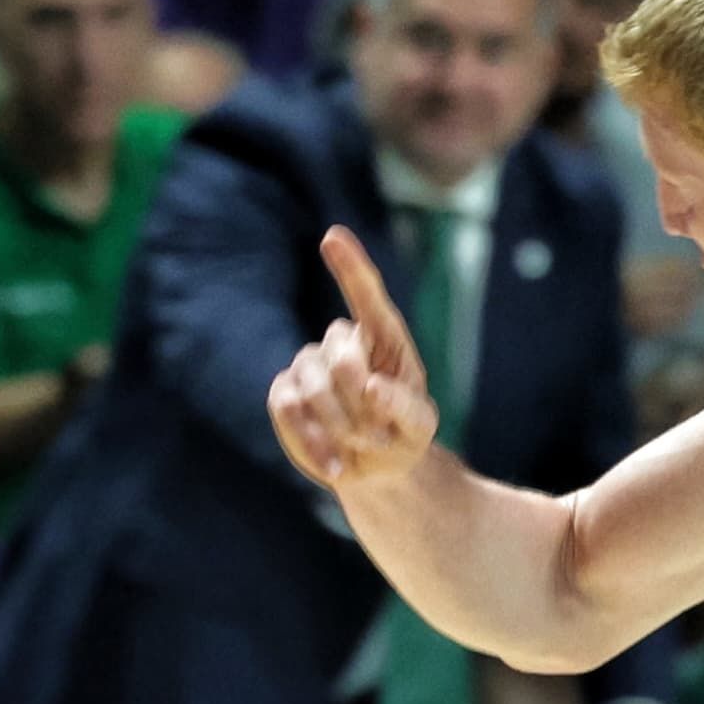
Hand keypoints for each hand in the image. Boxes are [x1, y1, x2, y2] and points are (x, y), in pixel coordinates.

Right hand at [274, 227, 440, 492]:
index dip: (350, 266)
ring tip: (362, 448)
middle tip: (380, 436)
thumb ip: (406, 407)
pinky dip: (311, 440)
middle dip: (360, 401)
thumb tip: (372, 386)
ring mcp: (308, 365)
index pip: (366, 295)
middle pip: (341, 355)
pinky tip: (334, 464)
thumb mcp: (420, 427)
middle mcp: (342, 343)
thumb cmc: (402, 435)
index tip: (332, 236)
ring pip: (312, 385)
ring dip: (340, 425)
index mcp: (382, 338)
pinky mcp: (284, 393)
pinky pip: (286, 408)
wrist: (375, 468)